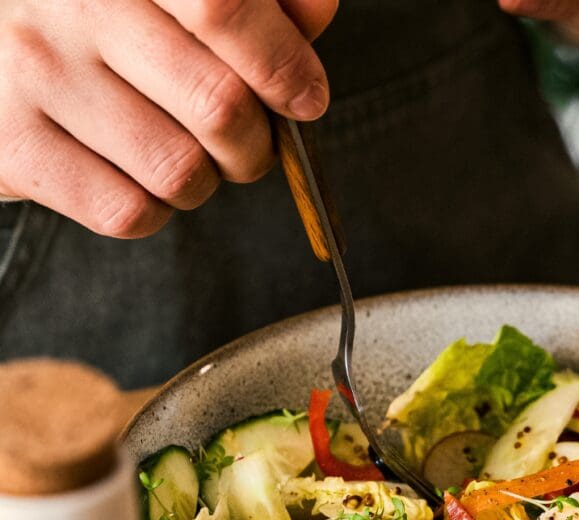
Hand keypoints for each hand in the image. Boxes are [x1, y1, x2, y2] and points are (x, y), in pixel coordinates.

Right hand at [0, 0, 337, 237]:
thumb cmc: (105, 17)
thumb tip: (318, 10)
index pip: (224, 7)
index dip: (284, 64)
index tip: (305, 97)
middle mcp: (71, 6)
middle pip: (219, 105)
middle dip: (258, 144)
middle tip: (247, 142)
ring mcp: (33, 73)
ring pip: (180, 171)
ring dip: (206, 181)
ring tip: (185, 155)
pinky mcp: (10, 146)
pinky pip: (128, 212)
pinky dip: (154, 209)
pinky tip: (137, 175)